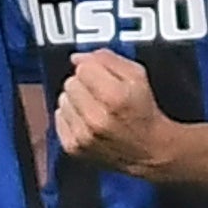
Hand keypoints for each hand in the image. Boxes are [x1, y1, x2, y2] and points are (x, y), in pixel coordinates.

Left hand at [54, 50, 180, 177]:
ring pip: (62, 100)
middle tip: (100, 94)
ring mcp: (83, 135)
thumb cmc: (143, 111)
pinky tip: (86, 120)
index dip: (93, 69)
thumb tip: (77, 58)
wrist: (149, 149)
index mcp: (114, 97)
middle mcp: (96, 118)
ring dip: (76, 101)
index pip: (83, 68)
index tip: (103, 77)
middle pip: (70, 83)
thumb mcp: (137, 76)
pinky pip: (59, 118)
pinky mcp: (74, 147)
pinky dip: (71, 117)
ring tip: (95, 108)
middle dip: (84, 85)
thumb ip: (107, 59)